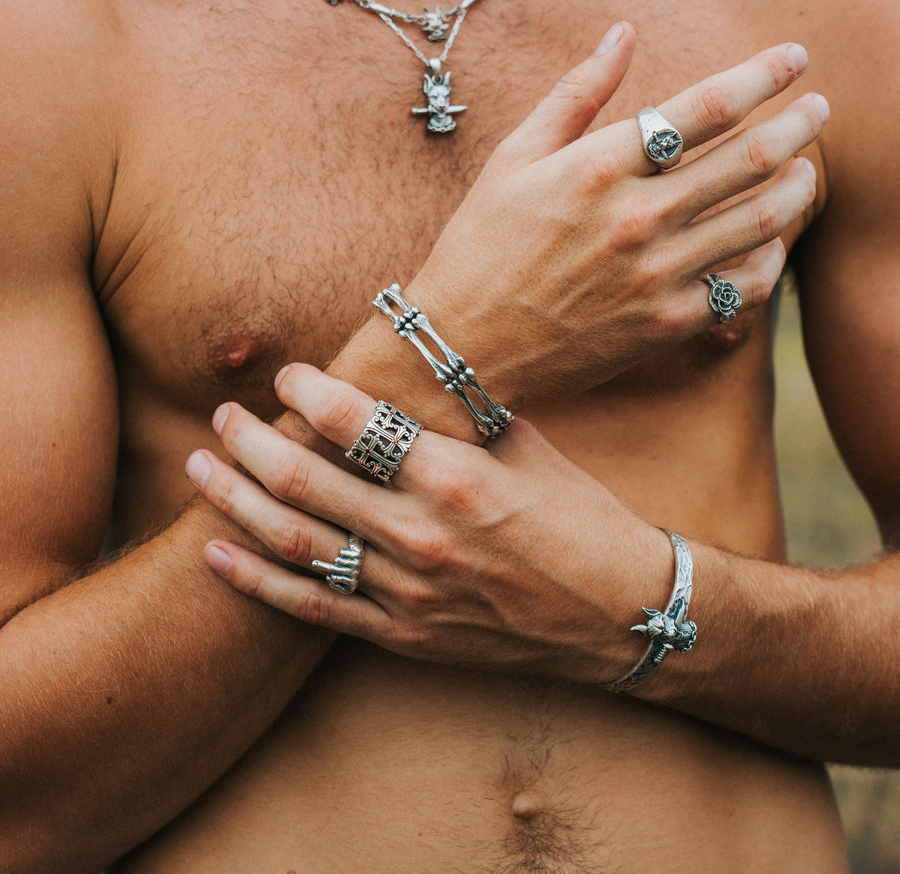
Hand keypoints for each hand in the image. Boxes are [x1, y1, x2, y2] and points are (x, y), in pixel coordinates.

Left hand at [193, 365, 670, 681]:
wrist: (619, 614)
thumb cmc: (581, 517)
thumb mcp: (528, 446)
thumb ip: (461, 410)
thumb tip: (414, 364)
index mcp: (455, 477)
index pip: (356, 421)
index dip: (308, 391)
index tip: (289, 375)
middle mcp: (421, 535)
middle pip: (306, 478)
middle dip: (251, 440)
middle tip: (223, 414)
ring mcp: (408, 592)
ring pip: (296, 541)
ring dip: (237, 501)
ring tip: (198, 467)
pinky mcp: (405, 635)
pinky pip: (314, 608)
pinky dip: (258, 581)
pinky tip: (216, 552)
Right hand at [403, 25, 824, 403]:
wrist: (465, 347)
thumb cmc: (479, 246)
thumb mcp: (513, 158)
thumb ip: (576, 93)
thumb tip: (622, 32)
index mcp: (597, 167)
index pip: (704, 107)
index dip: (761, 74)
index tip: (793, 58)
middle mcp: (636, 218)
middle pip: (750, 158)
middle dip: (798, 124)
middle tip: (818, 107)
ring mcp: (656, 276)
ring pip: (761, 221)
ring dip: (798, 187)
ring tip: (806, 168)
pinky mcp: (666, 326)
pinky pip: (744, 288)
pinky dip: (769, 260)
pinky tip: (769, 242)